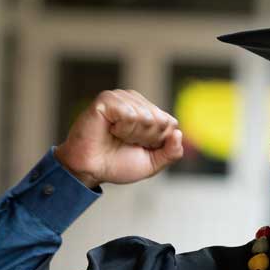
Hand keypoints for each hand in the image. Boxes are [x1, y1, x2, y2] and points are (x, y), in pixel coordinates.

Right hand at [54, 89, 183, 188]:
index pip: (171, 124)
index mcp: (149, 113)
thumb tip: (178, 133)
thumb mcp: (153, 163)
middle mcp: (136, 102)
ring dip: (132, 135)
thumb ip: (172, 152)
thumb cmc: (117, 164)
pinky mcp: (107, 99)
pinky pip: (129, 114)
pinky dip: (122, 129)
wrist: (91, 171)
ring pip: (145, 117)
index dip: (158, 142)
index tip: (140, 148)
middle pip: (160, 120)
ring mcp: (121, 98)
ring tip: (116, 136)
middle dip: (146, 139)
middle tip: (126, 143)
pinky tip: (110, 130)